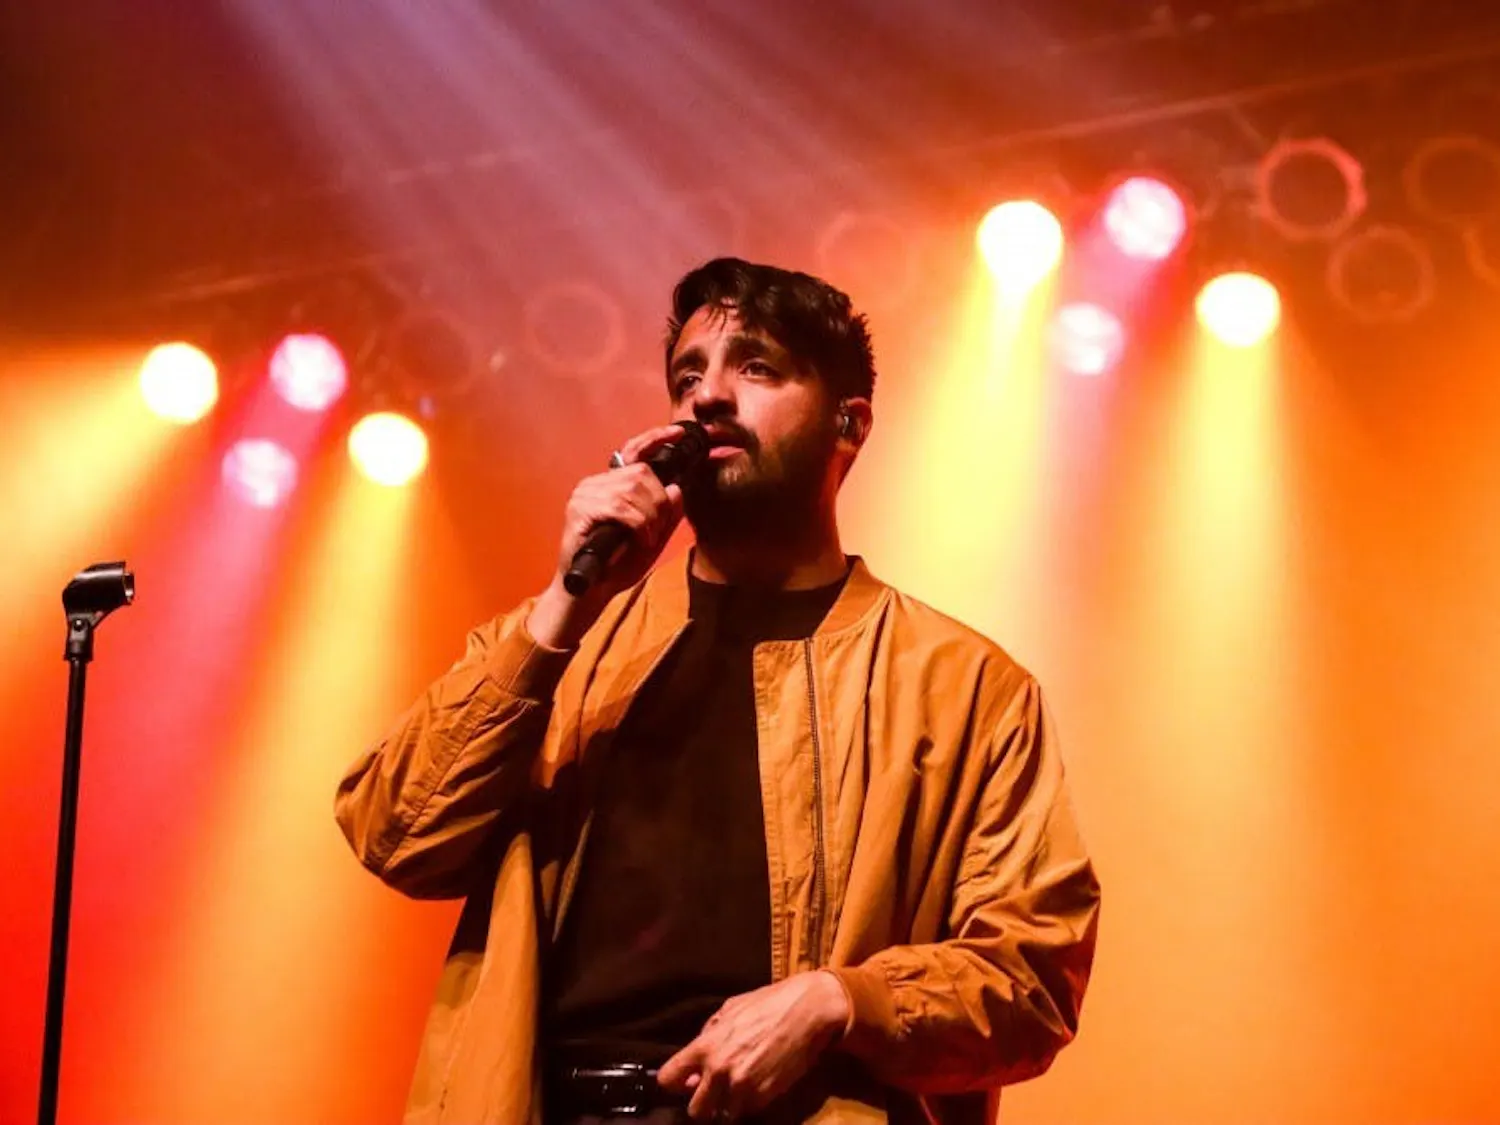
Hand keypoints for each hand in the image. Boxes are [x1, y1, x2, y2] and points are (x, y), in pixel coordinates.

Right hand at [527, 424, 688, 648]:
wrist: (590, 591)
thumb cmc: (618, 566)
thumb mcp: (652, 538)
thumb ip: (668, 514)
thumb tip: (678, 488)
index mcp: (610, 485)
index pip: (633, 450)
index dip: (656, 438)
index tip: (678, 433)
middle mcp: (595, 484)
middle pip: (642, 472)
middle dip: (660, 501)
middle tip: (658, 527)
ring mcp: (585, 495)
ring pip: (634, 488)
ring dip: (651, 516)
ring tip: (646, 537)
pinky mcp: (579, 511)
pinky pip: (621, 506)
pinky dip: (638, 524)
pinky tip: (639, 539)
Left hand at [657, 971, 850, 1120]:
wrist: (808, 1012)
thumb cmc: (768, 1004)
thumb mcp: (730, 1009)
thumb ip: (708, 1035)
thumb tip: (695, 1063)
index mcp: (705, 1047)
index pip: (668, 1079)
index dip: (675, 1083)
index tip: (685, 1082)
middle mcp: (719, 1072)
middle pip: (695, 1111)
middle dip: (703, 1104)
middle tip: (714, 1093)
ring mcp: (742, 1088)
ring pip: (723, 1116)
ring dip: (729, 1106)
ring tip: (740, 1090)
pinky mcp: (765, 1098)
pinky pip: (749, 1111)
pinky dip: (751, 1104)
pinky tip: (759, 1085)